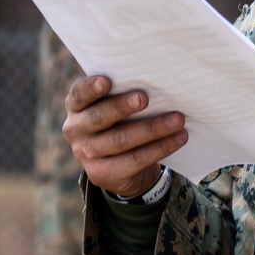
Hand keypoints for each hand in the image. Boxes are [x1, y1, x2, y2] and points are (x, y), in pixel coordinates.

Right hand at [63, 76, 186, 196]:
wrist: (119, 165)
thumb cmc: (121, 121)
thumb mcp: (115, 107)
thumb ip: (124, 94)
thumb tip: (159, 81)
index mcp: (76, 105)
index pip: (79, 93)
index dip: (91, 87)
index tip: (107, 81)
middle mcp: (75, 129)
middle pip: (99, 117)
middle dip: (122, 107)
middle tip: (144, 98)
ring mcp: (85, 153)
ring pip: (120, 140)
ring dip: (152, 129)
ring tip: (177, 120)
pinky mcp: (101, 173)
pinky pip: (134, 160)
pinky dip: (160, 148)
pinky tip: (178, 138)